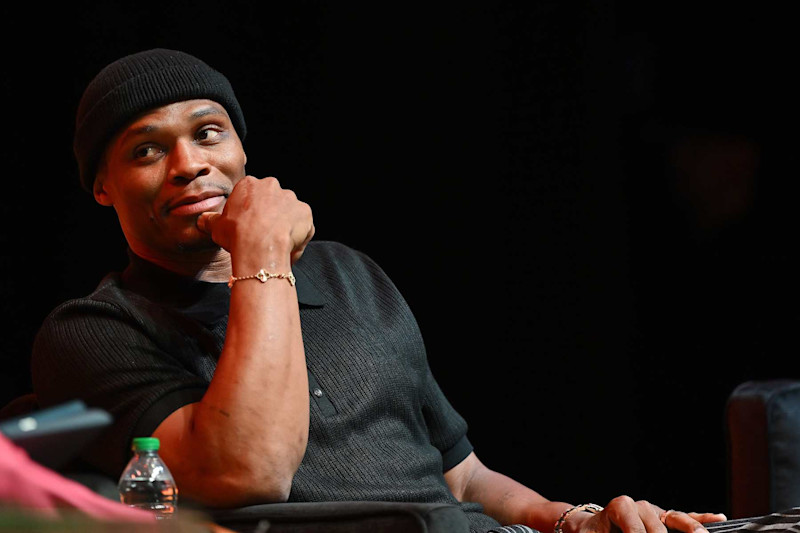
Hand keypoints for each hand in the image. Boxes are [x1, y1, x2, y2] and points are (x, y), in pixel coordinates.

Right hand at [196, 176, 314, 265]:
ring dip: (283, 225)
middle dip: (268, 216)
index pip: (250, 196)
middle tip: (261, 235)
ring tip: (274, 244)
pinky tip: (287, 247)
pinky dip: (297, 235)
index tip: (246, 227)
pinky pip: (302, 225)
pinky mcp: (305, 212)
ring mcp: (291, 198)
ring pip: (288, 212)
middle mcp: (273, 186)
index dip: (249, 213)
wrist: (259, 246)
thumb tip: (203, 220)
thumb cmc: (237, 234)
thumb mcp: (216, 227)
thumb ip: (210, 220)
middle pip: (271, 201)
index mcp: (250, 184)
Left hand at [570, 497, 725, 532]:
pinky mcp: (664, 519)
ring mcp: (654, 512)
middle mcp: (640, 506)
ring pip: (677, 519)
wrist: (588, 528)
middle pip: (658, 528)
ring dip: (692, 530)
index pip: (636, 531)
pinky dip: (700, 519)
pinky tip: (718, 519)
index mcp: (620, 507)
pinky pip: (684, 518)